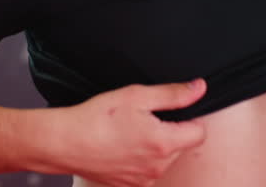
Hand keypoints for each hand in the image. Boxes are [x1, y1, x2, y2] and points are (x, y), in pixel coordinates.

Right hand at [56, 78, 207, 186]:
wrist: (66, 142)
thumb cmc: (97, 118)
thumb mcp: (136, 96)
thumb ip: (173, 94)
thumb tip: (198, 89)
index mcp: (164, 143)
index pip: (199, 133)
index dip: (188, 117)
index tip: (170, 111)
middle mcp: (157, 167)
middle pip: (181, 146)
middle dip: (169, 130)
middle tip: (142, 118)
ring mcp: (144, 179)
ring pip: (163, 159)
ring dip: (155, 145)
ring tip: (129, 131)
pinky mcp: (130, 185)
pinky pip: (146, 170)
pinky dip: (140, 158)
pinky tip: (122, 145)